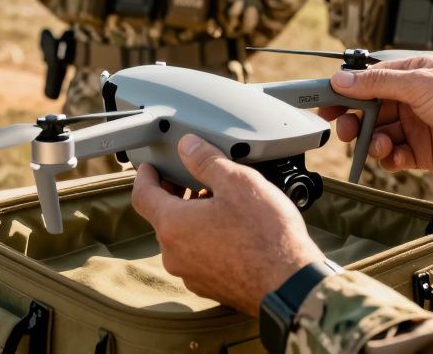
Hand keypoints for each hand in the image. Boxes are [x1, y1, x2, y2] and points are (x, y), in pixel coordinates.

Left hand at [131, 134, 325, 314]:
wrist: (290, 284)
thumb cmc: (266, 236)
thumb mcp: (237, 182)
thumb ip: (206, 161)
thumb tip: (187, 146)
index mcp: (173, 225)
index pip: (142, 196)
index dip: (145, 177)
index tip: (149, 169)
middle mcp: (175, 254)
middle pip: (163, 217)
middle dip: (175, 195)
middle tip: (191, 179)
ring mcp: (191, 274)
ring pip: (182, 239)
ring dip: (193, 218)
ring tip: (219, 203)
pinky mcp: (210, 287)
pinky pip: (198, 257)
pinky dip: (206, 240)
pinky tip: (230, 231)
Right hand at [319, 56, 432, 179]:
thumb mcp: (419, 84)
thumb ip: (377, 85)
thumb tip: (341, 80)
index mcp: (406, 75)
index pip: (363, 81)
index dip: (340, 92)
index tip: (319, 104)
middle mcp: (408, 99)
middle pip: (366, 111)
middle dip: (353, 121)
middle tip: (346, 131)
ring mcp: (415, 126)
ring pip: (378, 136)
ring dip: (373, 143)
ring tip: (382, 146)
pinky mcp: (424, 152)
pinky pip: (395, 157)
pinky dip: (391, 159)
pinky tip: (397, 158)